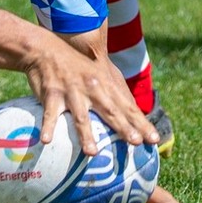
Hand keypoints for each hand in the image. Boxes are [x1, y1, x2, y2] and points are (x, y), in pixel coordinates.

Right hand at [23, 36, 157, 151]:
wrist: (47, 49)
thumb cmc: (77, 67)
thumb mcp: (99, 76)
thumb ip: (114, 94)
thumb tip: (133, 115)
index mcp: (106, 85)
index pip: (128, 107)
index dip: (142, 124)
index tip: (155, 140)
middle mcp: (93, 88)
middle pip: (111, 111)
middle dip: (124, 127)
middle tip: (136, 142)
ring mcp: (72, 91)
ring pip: (81, 116)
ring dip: (86, 134)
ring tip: (92, 152)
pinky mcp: (52, 94)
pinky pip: (50, 114)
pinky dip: (48, 127)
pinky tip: (46, 140)